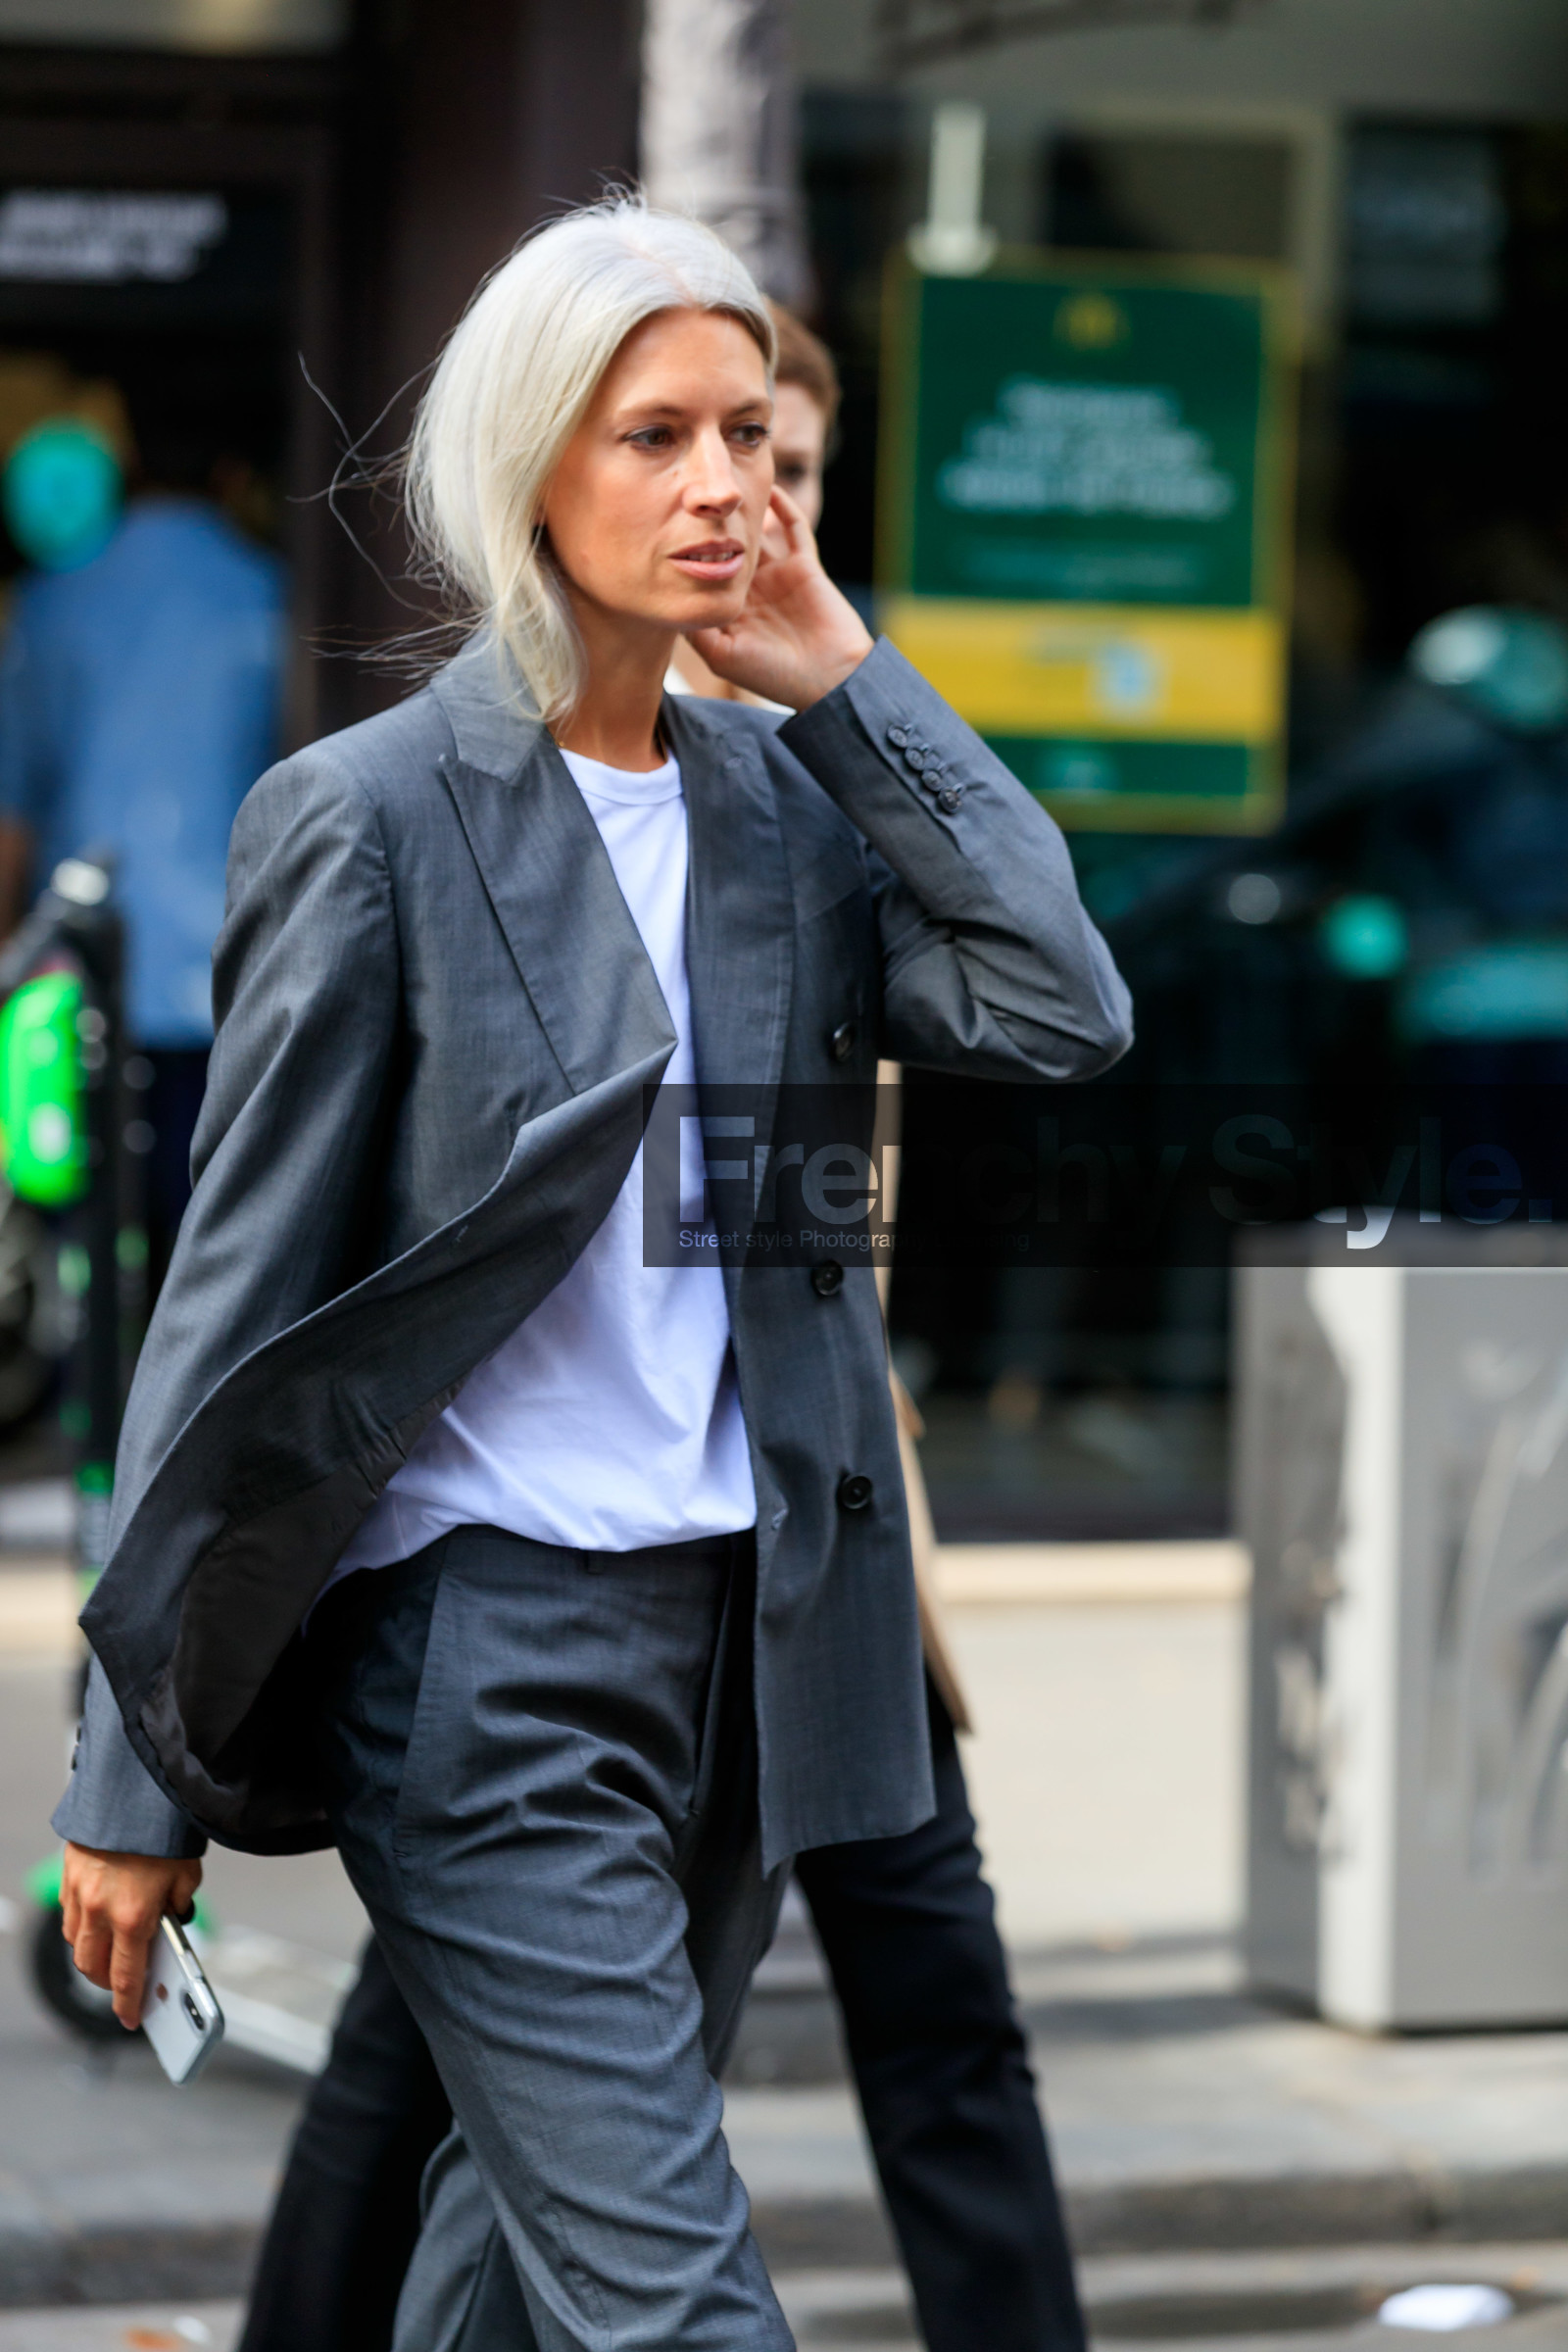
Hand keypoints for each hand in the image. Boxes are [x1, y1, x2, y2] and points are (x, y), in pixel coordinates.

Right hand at [60, 1842, 202, 2029]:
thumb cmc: (164, 1830)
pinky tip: (98, 1920)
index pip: (126, 1977)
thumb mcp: (187, 1873)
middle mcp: (100, 1911)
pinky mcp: (68, 1875)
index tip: (132, 2020)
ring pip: (77, 1944)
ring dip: (91, 1956)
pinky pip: (69, 1915)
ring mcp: (79, 1894)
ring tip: (111, 1953)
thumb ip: (180, 1903)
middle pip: (92, 1968)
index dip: (128, 2004)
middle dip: (106, 1983)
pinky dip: (82, 1927)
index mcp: (134, 1916)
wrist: (134, 1787)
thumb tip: (173, 1920)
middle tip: (121, 1985)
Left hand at [687, 487, 872, 712]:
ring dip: (743, 511)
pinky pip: (793, 528)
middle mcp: (752, 590)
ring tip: (725, 484)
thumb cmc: (775, 675)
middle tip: (688, 493)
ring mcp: (779, 576)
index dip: (686, 554)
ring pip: (757, 534)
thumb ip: (695, 629)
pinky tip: (767, 487)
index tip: (662, 528)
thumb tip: (668, 598)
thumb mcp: (722, 656)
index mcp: (731, 610)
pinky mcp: (805, 566)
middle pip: (726, 548)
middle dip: (711, 526)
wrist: (831, 679)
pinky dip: (783, 507)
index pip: (703, 574)